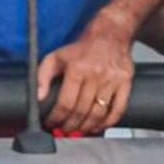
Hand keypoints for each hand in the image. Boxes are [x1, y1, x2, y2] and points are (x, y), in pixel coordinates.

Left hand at [37, 12, 133, 133]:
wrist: (110, 34)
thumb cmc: (83, 48)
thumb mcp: (56, 56)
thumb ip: (42, 76)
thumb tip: (38, 97)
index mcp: (77, 68)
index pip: (65, 103)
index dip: (56, 118)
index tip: (52, 123)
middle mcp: (96, 74)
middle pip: (81, 111)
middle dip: (69, 126)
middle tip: (64, 129)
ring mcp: (112, 80)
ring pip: (98, 113)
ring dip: (86, 127)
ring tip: (79, 129)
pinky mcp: (125, 82)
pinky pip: (118, 109)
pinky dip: (108, 123)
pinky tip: (99, 126)